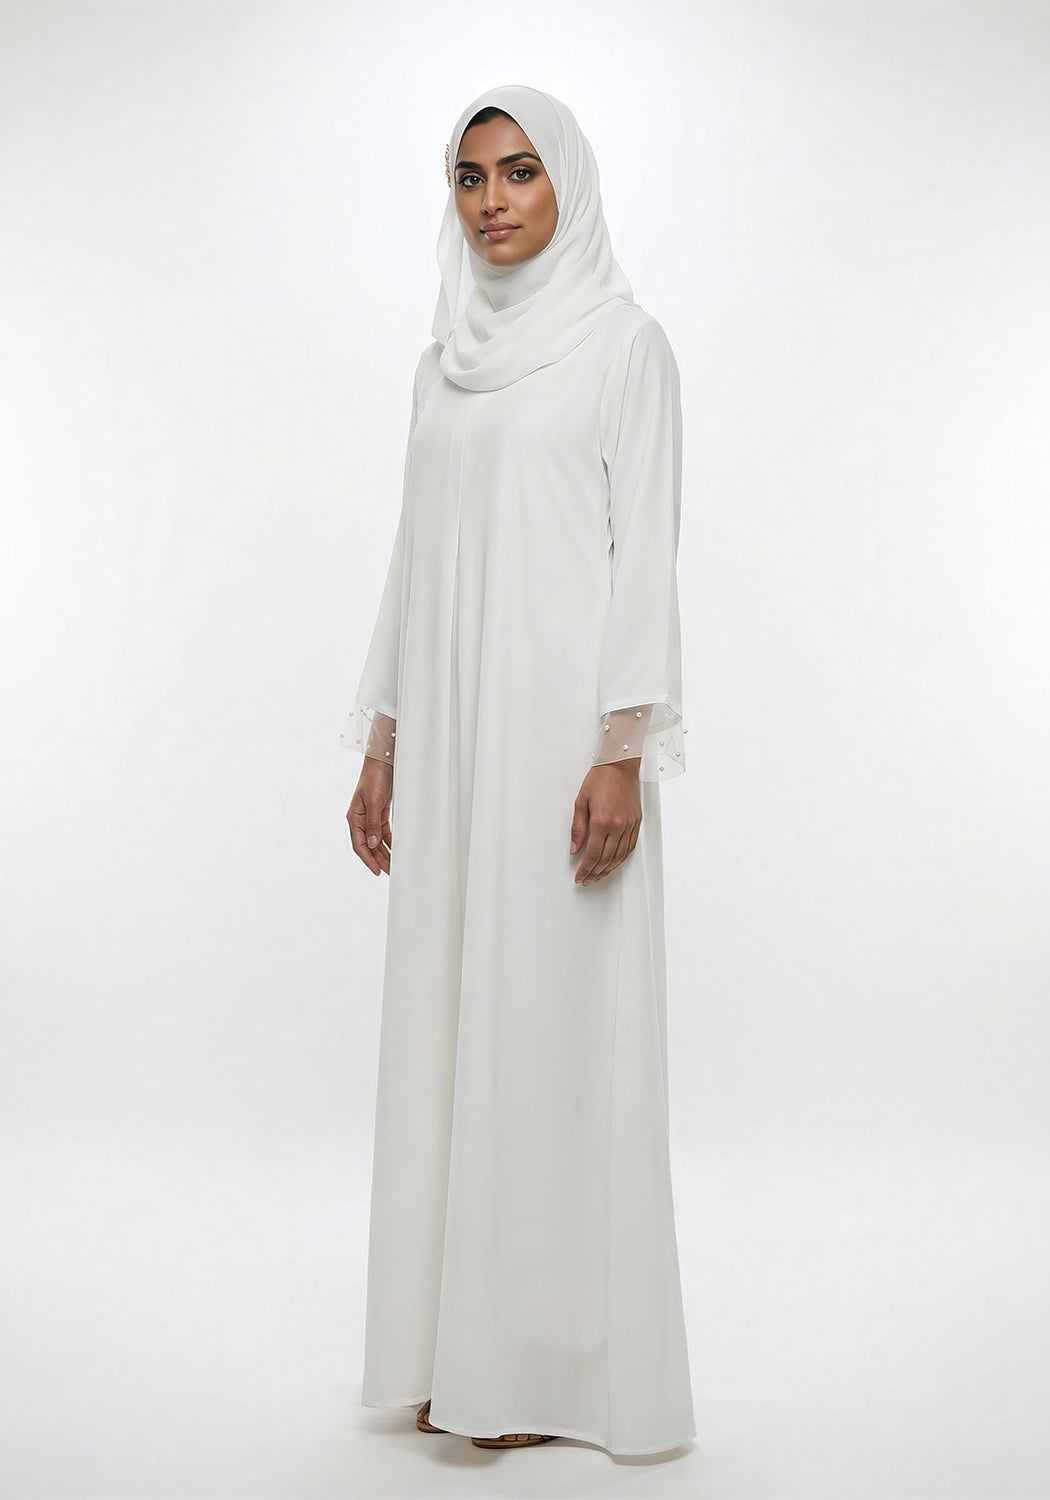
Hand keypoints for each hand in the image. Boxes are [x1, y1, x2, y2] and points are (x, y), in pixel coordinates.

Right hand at [347, 760, 393, 875]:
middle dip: (378, 859)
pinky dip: (389, 841)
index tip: (377, 871)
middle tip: (389, 872)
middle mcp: (361, 819)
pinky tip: (396, 848)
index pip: (359, 844)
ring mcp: (371, 816)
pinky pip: (384, 832)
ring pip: (377, 840)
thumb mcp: (373, 801)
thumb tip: (372, 844)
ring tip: (393, 864)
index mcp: (354, 818)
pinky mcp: (380, 812)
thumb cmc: (374, 778)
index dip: (368, 859)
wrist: (383, 761)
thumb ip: (373, 824)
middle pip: (368, 845)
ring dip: (384, 852)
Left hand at [570, 761, 641, 885]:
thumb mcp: (580, 802)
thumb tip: (575, 849)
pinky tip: (614, 863)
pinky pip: (630, 847)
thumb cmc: (600, 779)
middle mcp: (618, 826)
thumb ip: (578, 828)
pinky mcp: (637, 822)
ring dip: (608, 870)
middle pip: (607, 859)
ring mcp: (630, 825)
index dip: (585, 869)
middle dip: (595, 873)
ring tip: (599, 876)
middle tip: (587, 880)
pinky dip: (621, 859)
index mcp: (602, 821)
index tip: (580, 876)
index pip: (593, 854)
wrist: (620, 765)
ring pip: (620, 856)